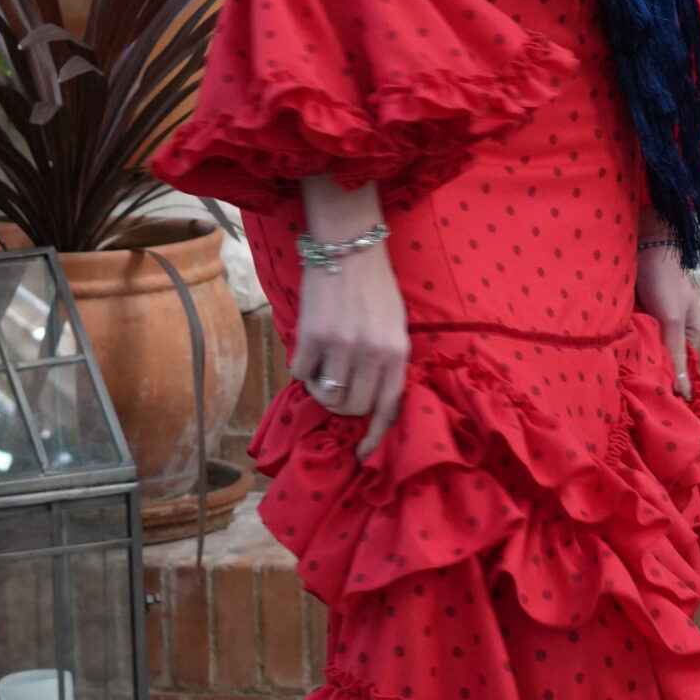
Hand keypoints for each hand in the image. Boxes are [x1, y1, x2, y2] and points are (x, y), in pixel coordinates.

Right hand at [292, 181, 409, 461]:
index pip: (388, 409)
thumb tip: (371, 403)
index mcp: (397, 352)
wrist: (347, 246)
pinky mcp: (313, 336)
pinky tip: (310, 346)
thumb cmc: (374, 286)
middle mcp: (372, 354)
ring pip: (327, 396)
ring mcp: (341, 346)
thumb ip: (387, 362)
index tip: (362, 453)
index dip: (375, 437)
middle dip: (343, 405)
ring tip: (323, 365)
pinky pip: (302, 373)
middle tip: (337, 385)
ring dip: (322, 388)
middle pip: (353, 408)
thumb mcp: (395, 325)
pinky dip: (302, 366)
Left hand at [634, 236, 699, 400]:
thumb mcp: (671, 321)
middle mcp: (671, 328)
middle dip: (648, 366)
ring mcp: (652, 319)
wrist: (644, 241)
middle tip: (632, 385)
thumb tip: (684, 394)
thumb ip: (675, 354)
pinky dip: (623, 338)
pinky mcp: (634, 311)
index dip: (669, 380)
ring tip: (619, 373)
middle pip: (660, 356)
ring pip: (643, 344)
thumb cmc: (664, 280)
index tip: (654, 396)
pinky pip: (630, 331)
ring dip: (633, 353)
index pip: (680, 365)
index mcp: (689, 332)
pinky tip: (611, 351)